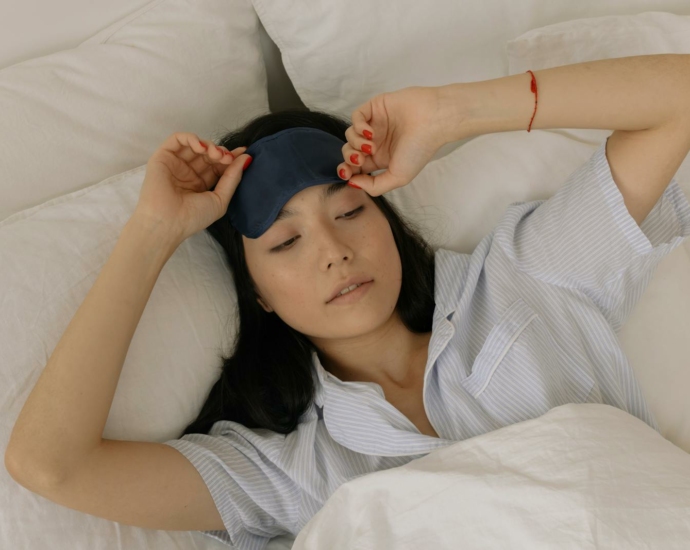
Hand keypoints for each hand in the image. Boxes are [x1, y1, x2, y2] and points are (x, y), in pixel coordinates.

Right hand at [133, 132, 251, 242]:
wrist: (168, 223)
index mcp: (201, 184)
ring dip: (209, 145)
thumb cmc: (193, 217)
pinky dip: (191, 138)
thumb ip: (233, 178)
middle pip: (208, 154)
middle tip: (228, 158)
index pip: (218, 165)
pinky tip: (201, 147)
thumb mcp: (220, 199)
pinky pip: (177, 139)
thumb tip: (247, 158)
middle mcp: (188, 172)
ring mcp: (176, 164)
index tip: (244, 153)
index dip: (231, 158)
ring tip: (216, 154)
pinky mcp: (163, 157)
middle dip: (221, 152)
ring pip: (195, 145)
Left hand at [337, 86, 450, 195]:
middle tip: (359, 160)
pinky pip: (356, 117)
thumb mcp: (398, 177)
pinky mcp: (375, 107)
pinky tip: (370, 133)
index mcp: (381, 159)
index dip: (348, 171)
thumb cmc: (419, 150)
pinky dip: (358, 126)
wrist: (433, 122)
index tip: (348, 175)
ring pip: (350, 135)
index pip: (356, 167)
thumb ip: (375, 186)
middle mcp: (376, 142)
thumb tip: (353, 183)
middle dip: (348, 158)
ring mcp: (375, 124)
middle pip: (349, 151)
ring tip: (370, 146)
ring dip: (355, 143)